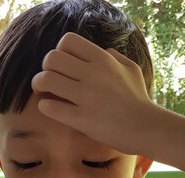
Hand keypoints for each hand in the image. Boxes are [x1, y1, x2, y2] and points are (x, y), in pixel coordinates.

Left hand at [31, 32, 153, 153]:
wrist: (145, 128)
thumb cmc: (139, 99)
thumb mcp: (131, 69)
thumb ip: (115, 57)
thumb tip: (103, 52)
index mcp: (102, 59)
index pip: (67, 41)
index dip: (59, 51)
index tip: (62, 65)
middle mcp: (92, 74)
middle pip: (52, 58)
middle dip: (45, 68)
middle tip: (48, 80)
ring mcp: (86, 97)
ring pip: (46, 79)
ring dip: (39, 85)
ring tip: (43, 93)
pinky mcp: (81, 119)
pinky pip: (50, 107)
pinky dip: (45, 106)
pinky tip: (49, 108)